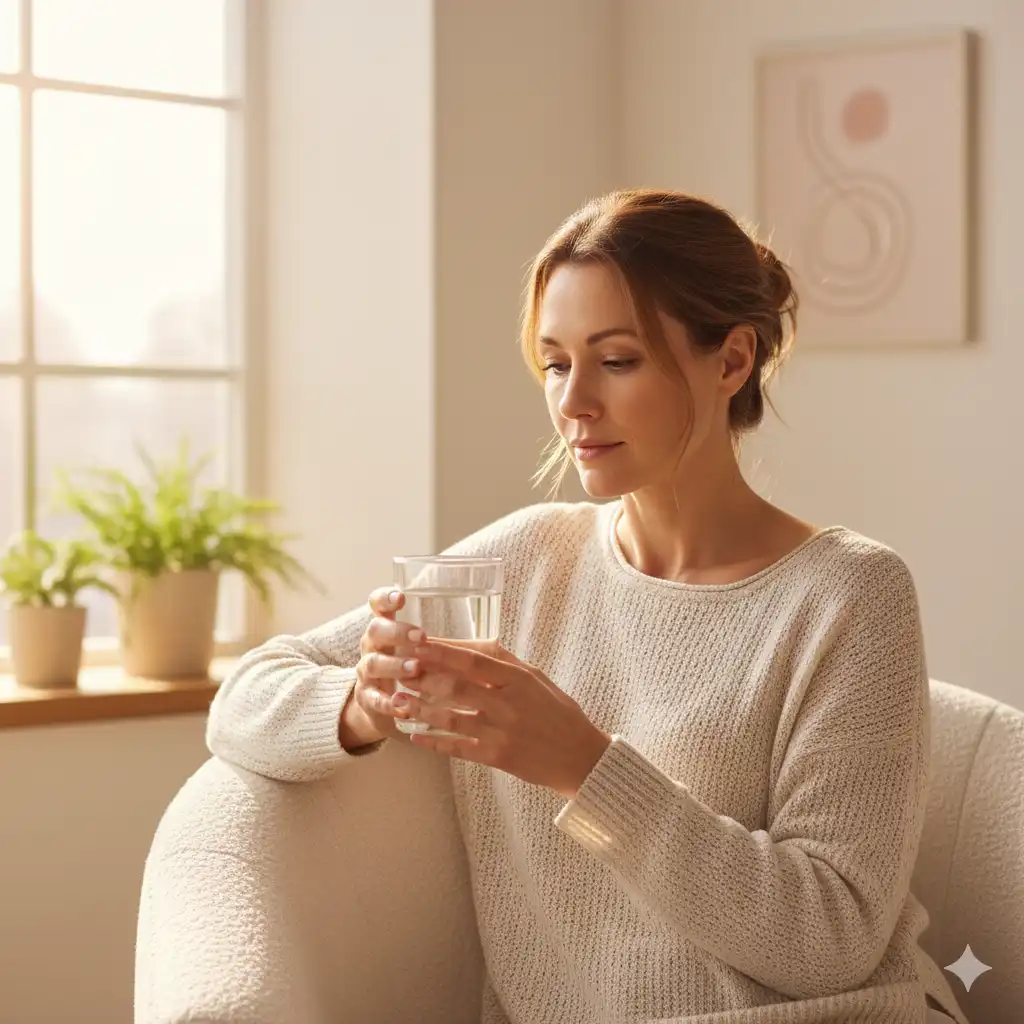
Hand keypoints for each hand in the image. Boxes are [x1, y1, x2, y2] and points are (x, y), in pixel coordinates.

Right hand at [342, 587, 428, 748]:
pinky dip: (388, 702)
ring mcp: (367, 672)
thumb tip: (490, 636)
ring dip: (394, 665)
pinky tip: (402, 704)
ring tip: (415, 668)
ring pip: (373, 664)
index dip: (385, 598)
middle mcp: (373, 646)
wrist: (384, 705)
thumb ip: (444, 642)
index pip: (378, 604)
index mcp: (388, 628)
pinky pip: (373, 699)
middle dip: (397, 632)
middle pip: (375, 630)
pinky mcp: (367, 699)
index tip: (401, 597)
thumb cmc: (412, 669)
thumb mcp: (424, 652)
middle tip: (421, 636)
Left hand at [391, 639, 611, 798]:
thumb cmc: (557, 711)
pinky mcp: (498, 757)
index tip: (417, 641)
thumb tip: (467, 644)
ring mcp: (502, 732)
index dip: (442, 650)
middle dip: (423, 677)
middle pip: (456, 687)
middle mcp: (508, 703)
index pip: (473, 660)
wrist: (580, 756)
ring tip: (397, 700)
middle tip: (397, 669)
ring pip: (452, 718)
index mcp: (518, 678)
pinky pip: (460, 748)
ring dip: (421, 709)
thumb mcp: (536, 677)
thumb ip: (504, 661)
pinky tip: (415, 737)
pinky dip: (435, 742)